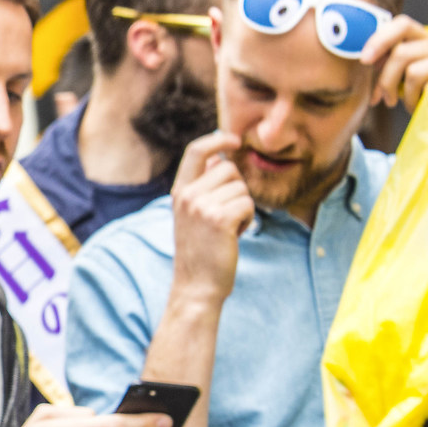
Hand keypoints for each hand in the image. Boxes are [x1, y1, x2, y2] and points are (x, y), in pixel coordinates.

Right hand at [169, 131, 253, 303]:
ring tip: (229, 229)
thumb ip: (202, 187)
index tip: (234, 139)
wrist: (196, 287)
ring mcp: (201, 206)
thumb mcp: (192, 215)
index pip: (196, 151)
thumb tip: (220, 158)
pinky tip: (236, 235)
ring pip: (242, 188)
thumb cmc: (201, 252)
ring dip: (244, 207)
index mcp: (179, 192)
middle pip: (229, 168)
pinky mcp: (219, 219)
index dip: (217, 140)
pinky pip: (248, 204)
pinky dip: (249, 220)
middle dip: (237, 189)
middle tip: (227, 215)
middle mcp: (187, 195)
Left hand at [362, 15, 427, 109]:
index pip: (402, 24)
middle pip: (401, 33)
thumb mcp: (406, 75)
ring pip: (402, 56)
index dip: (381, 36)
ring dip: (388, 83)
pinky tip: (411, 104)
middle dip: (378, 49)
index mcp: (423, 39)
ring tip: (391, 101)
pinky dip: (407, 95)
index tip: (364, 58)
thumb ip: (389, 66)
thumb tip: (367, 63)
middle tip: (365, 65)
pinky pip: (414, 76)